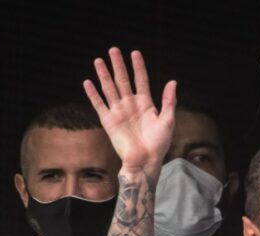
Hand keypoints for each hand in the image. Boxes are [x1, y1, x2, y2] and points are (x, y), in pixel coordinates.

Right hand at [83, 47, 175, 172]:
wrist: (146, 162)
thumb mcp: (168, 121)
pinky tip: (87, 82)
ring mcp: (119, 113)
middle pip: (123, 81)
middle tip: (113, 50)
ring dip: (104, 75)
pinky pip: (99, 105)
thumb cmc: (159, 145)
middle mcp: (131, 106)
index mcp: (146, 105)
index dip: (138, 67)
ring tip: (98, 60)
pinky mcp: (109, 122)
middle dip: (118, 66)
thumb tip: (172, 82)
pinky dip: (93, 94)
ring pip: (110, 89)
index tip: (135, 53)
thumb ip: (169, 101)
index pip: (141, 81)